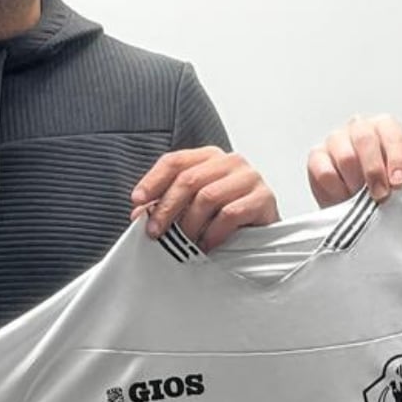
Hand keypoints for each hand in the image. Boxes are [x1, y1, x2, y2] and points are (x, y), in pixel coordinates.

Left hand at [130, 147, 278, 250]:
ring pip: (207, 196)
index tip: (137, 201)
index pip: (174, 161)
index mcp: (209, 157)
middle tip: (156, 231)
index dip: (152, 181)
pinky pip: (231, 213)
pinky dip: (213, 232)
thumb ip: (165, 206)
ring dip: (191, 224)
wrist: (263, 234)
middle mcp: (230, 161)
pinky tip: (207, 245)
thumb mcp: (191, 208)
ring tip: (185, 242)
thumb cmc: (225, 219)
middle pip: (188, 179)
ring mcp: (249, 177)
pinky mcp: (264, 197)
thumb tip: (139, 214)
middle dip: (167, 208)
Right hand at [306, 113, 401, 205]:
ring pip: (345, 157)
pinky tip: (344, 198)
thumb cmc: (380, 187)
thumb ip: (396, 179)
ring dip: (356, 183)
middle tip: (380, 194)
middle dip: (374, 171)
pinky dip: (337, 189)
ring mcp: (336, 140)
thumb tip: (395, 185)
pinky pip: (325, 172)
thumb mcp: (395, 182)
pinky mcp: (317, 157)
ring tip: (361, 199)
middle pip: (365, 139)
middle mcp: (360, 128)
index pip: (393, 134)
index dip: (397, 159)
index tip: (397, 181)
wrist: (358, 205)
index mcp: (385, 128)